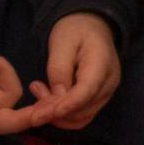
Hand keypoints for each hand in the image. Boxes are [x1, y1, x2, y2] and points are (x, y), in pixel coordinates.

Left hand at [34, 12, 121, 129]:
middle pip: (83, 108)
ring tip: (39, 93)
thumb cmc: (75, 31)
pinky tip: (49, 100)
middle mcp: (109, 83)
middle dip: (55, 110)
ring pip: (82, 116)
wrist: (92, 28)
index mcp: (102, 64)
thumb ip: (58, 69)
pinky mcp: (99, 98)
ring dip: (57, 113)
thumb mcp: (61, 42)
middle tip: (34, 92)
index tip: (44, 114)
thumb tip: (57, 97)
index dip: (66, 105)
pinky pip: (82, 115)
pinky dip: (63, 114)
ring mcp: (106, 92)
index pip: (86, 91)